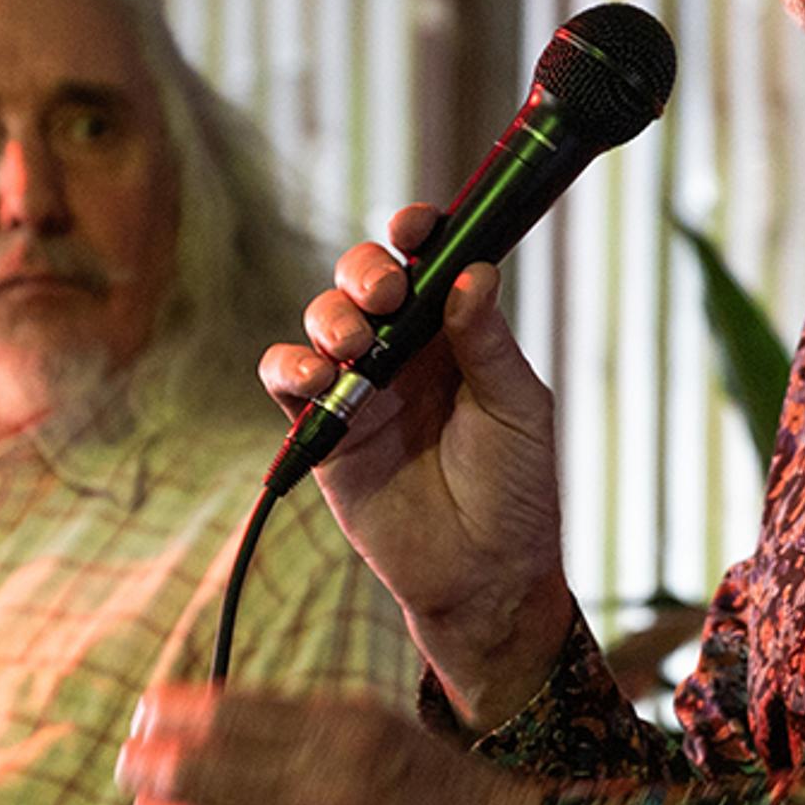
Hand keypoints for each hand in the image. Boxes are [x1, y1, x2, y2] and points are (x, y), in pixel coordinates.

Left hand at [120, 684, 551, 804]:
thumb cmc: (429, 791)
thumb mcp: (374, 729)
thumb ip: (296, 725)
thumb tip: (198, 722)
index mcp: (346, 727)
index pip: (230, 714)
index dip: (172, 717)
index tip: (143, 719)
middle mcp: (334, 784)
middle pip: (205, 773)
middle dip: (152, 770)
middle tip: (130, 771)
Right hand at [265, 209, 576, 725]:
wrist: (483, 576)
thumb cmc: (515, 490)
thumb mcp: (517, 409)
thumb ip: (486, 343)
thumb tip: (473, 272)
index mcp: (454, 334)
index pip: (427, 262)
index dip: (416, 232)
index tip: (414, 228)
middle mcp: (403, 351)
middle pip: (362, 279)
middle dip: (364, 271)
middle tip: (387, 295)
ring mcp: (359, 388)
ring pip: (321, 320)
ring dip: (330, 317)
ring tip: (356, 345)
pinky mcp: (323, 432)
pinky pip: (287, 381)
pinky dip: (291, 367)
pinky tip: (318, 379)